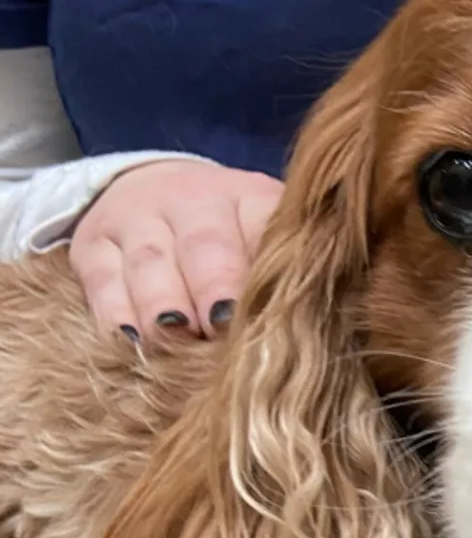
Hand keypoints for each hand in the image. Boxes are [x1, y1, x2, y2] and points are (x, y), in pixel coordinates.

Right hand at [70, 160, 282, 339]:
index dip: (266, 269)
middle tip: (222, 328)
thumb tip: (312, 328)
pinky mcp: (92, 244)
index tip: (274, 307)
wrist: (153, 195)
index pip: (264, 225)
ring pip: (150, 261)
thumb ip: (287, 272)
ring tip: (179, 338)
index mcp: (250, 196)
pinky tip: (135, 343)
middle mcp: (192, 198)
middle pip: (205, 243)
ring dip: (165, 304)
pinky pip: (102, 280)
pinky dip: (117, 314)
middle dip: (214, 288)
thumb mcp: (264, 237)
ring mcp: (136, 218)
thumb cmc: (231, 236)